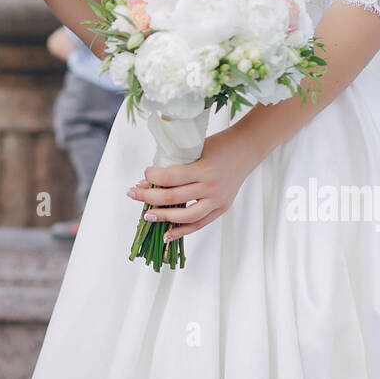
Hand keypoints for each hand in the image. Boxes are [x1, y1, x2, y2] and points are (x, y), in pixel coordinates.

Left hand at [126, 128, 257, 241]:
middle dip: (148, 197)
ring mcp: (217, 200)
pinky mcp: (222, 208)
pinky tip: (167, 233)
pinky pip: (199, 224)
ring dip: (163, 217)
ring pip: (185, 216)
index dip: (152, 177)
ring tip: (147, 215)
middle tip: (133, 194)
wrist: (246, 150)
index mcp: (203, 168)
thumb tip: (149, 179)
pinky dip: (182, 230)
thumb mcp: (196, 148)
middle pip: (173, 197)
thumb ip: (175, 163)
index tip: (144, 173)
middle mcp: (211, 187)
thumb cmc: (219, 145)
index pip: (170, 177)